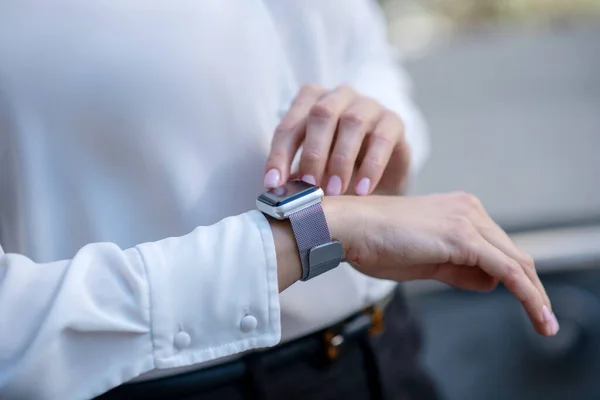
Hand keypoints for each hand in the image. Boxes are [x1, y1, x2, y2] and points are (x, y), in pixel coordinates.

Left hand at [264, 84, 409, 195]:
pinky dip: (371, 166)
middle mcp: (338, 96)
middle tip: (310, 186)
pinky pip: (382, 139)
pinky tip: (363, 190)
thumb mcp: (313, 171)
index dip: (279, 155)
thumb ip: (296, 176)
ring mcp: (368, 105)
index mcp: (310, 102)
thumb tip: (278, 191)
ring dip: (340, 160)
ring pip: (352, 122)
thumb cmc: (337, 169)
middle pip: (321, 114)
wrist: (381, 174)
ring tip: (335, 191)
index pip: (289, 126)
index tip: (274, 184)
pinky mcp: (393, 121)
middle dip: (312, 153)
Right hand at [323, 192, 558, 336]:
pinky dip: (526, 294)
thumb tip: (490, 281)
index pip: (498, 246)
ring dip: (535, 295)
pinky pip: (506, 269)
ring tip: (544, 324)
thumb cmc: (375, 243)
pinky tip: (536, 313)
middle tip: (544, 319)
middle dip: (532, 287)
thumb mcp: (425, 261)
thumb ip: (459, 268)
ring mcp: (467, 220)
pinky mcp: (462, 238)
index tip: (528, 301)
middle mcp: (468, 209)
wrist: (349, 227)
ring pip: (516, 262)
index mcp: (459, 210)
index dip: (516, 277)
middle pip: (513, 253)